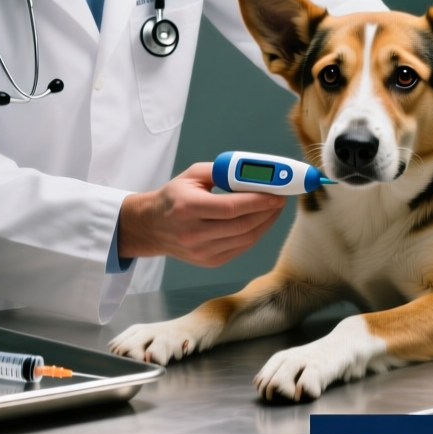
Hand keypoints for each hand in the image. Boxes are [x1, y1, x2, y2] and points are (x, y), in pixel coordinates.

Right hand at [116, 163, 283, 266]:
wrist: (152, 227)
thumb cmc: (173, 198)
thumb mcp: (191, 176)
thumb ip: (221, 171)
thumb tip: (252, 172)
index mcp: (188, 208)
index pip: (231, 207)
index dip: (258, 201)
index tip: (276, 192)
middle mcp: (194, 233)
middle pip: (242, 225)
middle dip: (267, 211)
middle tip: (280, 198)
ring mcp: (202, 251)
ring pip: (245, 239)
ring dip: (265, 223)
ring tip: (274, 208)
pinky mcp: (210, 261)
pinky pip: (241, 248)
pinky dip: (255, 233)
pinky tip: (261, 221)